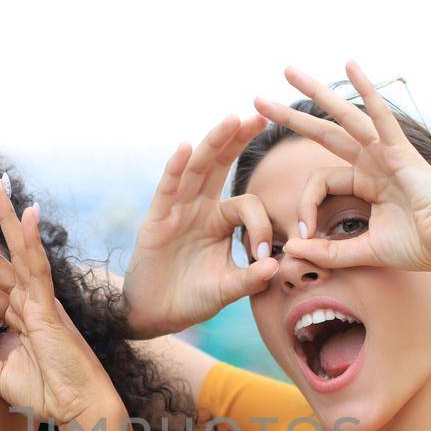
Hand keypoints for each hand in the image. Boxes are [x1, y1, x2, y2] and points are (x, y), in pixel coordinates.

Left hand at [0, 181, 122, 428]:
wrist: (80, 410)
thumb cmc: (48, 396)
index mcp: (20, 315)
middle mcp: (30, 301)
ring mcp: (42, 301)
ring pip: (20, 250)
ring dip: (7, 216)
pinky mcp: (49, 309)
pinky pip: (39, 268)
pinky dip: (33, 240)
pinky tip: (28, 213)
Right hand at [121, 114, 281, 338]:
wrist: (154, 314)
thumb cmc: (190, 299)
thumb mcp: (225, 289)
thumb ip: (249, 278)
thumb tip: (277, 265)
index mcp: (220, 221)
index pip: (248, 206)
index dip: (261, 225)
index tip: (263, 255)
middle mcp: (200, 208)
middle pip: (221, 166)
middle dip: (239, 141)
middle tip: (261, 115)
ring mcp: (177, 211)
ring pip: (197, 170)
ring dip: (214, 144)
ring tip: (232, 119)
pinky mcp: (157, 220)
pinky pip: (167, 189)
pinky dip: (176, 168)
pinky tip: (185, 147)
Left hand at [257, 61, 430, 272]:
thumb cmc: (417, 247)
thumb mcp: (362, 251)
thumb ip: (327, 250)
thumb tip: (290, 248)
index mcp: (365, 182)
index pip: (320, 180)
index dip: (305, 205)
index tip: (302, 233)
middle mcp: (372, 160)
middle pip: (323, 131)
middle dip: (290, 116)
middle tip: (259, 100)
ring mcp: (386, 151)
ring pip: (343, 115)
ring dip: (314, 93)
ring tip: (287, 71)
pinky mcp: (400, 149)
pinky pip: (379, 114)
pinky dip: (366, 90)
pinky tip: (350, 65)